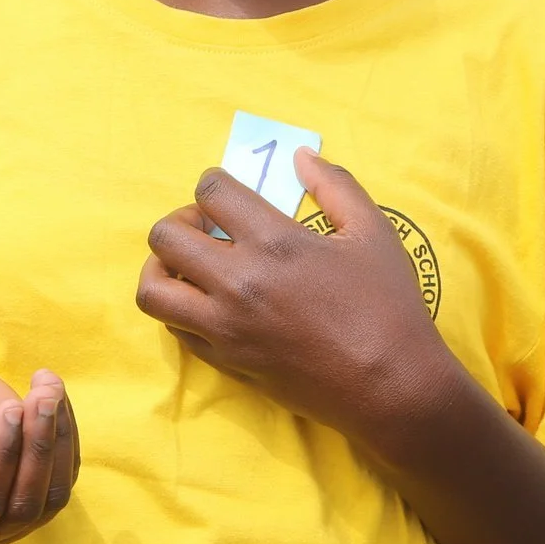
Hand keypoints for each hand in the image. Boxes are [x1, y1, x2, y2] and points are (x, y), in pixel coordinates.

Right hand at [0, 362, 78, 543]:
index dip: (2, 460)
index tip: (12, 408)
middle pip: (20, 509)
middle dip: (37, 449)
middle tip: (40, 395)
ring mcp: (1, 522)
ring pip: (49, 499)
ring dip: (57, 441)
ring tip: (48, 388)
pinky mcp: (30, 498)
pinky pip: (61, 479)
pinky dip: (65, 437)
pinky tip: (55, 398)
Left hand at [136, 154, 451, 441]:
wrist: (391, 387)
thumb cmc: (388, 306)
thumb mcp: (372, 232)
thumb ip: (335, 186)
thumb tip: (301, 155)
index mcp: (275, 242)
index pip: (211, 192)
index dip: (213, 183)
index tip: (226, 195)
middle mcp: (239, 282)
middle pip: (165, 236)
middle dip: (181, 221)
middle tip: (208, 228)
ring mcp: (226, 326)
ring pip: (153, 290)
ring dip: (163, 269)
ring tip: (190, 267)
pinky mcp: (225, 361)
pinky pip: (174, 329)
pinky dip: (180, 310)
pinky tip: (208, 303)